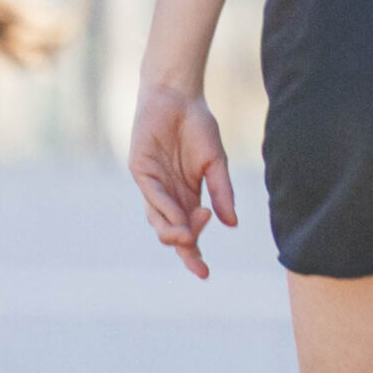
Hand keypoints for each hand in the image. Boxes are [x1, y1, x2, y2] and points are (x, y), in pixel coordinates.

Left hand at [127, 83, 237, 279]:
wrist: (179, 98)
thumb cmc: (198, 128)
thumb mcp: (217, 163)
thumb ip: (222, 192)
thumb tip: (232, 224)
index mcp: (187, 196)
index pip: (189, 233)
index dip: (194, 255)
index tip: (205, 274)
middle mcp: (168, 196)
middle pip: (171, 232)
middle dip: (184, 244)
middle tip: (197, 244)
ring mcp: (152, 185)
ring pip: (157, 219)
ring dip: (172, 231)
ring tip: (186, 236)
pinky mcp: (141, 171)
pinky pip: (152, 196)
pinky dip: (164, 209)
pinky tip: (177, 217)